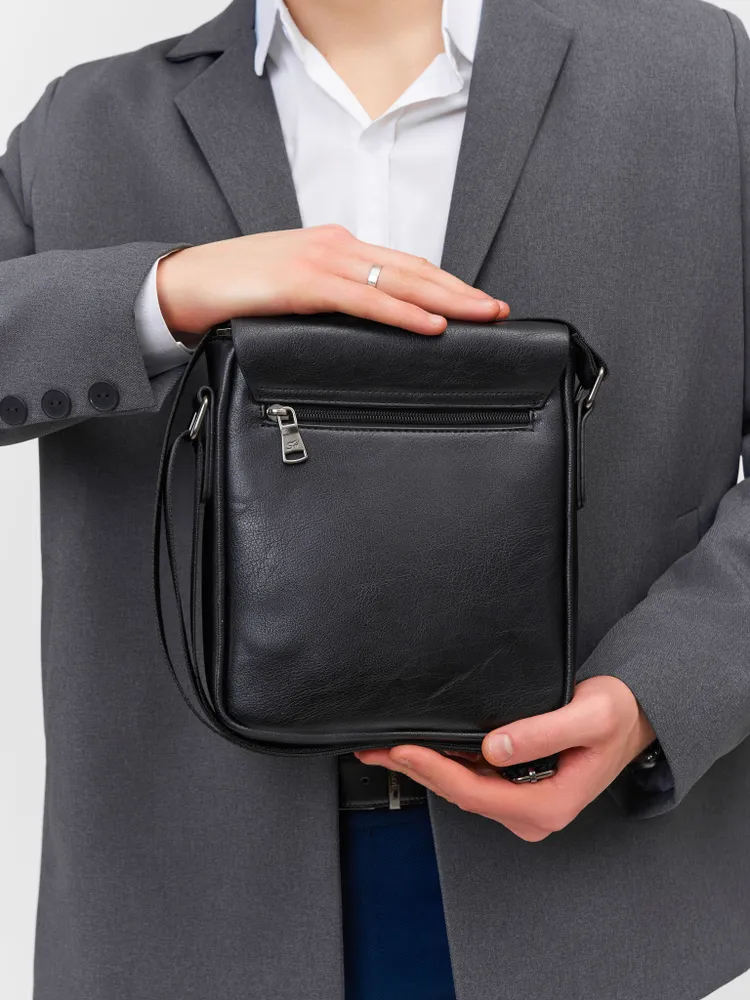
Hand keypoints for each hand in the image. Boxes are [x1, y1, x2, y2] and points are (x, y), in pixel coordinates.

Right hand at [156, 224, 508, 335]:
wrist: (185, 283)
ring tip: (484, 317)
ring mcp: (322, 259)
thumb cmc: (236, 293)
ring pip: (401, 279)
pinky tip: (432, 324)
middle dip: (462, 290)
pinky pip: (366, 299)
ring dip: (448, 299)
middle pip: (415, 267)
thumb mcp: (293, 296)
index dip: (445, 283)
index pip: (404, 264)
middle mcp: (337, 245)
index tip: (478, 303)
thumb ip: (330, 306)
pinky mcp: (304, 281)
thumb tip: (361, 335)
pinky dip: (404, 312)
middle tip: (500, 310)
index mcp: (336, 248)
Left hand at [355, 676, 657, 840]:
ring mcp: (523, 803)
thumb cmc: (616, 716)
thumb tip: (495, 747)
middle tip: (376, 748)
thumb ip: (542, 732)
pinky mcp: (517, 789)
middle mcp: (532, 813)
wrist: (633, 718)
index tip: (403, 749)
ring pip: (463, 788)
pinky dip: (443, 764)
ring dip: (425, 768)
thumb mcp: (589, 716)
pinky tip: (420, 750)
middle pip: (461, 794)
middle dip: (417, 770)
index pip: (475, 791)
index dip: (435, 770)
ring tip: (386, 748)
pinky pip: (473, 780)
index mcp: (548, 804)